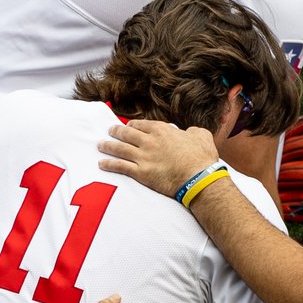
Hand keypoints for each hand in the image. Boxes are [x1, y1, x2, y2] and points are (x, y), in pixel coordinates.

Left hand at [98, 116, 220, 194]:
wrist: (198, 178)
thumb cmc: (202, 157)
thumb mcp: (201, 135)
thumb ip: (192, 131)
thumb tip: (189, 131)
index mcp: (163, 130)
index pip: (142, 124)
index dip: (133, 125)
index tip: (129, 126)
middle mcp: (149, 141)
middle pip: (127, 134)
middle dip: (116, 131)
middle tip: (110, 130)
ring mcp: (143, 157)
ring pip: (120, 149)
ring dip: (108, 146)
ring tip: (100, 145)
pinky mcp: (141, 173)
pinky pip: (120, 166)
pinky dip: (109, 164)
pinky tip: (101, 164)